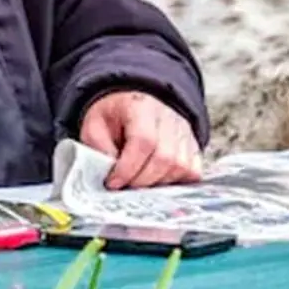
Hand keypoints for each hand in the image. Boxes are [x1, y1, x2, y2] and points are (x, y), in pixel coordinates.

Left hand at [79, 90, 201, 189]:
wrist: (133, 102)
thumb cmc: (114, 116)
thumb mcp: (95, 126)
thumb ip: (99, 149)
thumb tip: (109, 174)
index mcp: (142, 107)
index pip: (144, 141)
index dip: (128, 168)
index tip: (113, 182)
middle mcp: (169, 118)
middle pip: (165, 158)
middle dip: (141, 181)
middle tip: (124, 187)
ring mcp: (184, 131)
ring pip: (181, 167)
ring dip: (157, 183)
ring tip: (138, 183)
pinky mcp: (192, 145)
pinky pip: (193, 171)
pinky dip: (176, 182)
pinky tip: (157, 181)